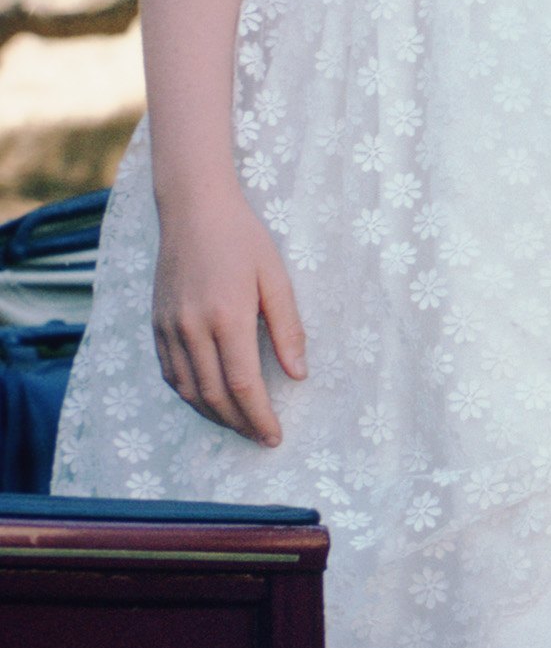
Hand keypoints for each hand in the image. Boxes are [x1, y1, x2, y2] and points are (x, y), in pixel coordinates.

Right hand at [151, 185, 307, 446]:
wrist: (193, 209)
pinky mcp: (156, 324)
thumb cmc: (243, 239)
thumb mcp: (276, 278)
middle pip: (214, 395)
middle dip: (240, 424)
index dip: (260, 416)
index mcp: (227, 316)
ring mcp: (169, 327)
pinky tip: (209, 400)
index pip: (244, 384)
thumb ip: (287, 329)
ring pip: (188, 391)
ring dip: (214, 416)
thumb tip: (297, 375)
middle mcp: (192, 327)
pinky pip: (170, 374)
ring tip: (240, 425)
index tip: (275, 435)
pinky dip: (190, 395)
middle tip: (262, 437)